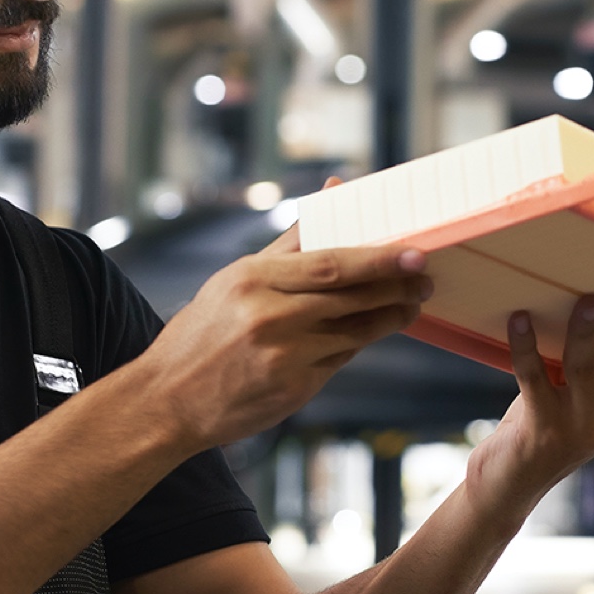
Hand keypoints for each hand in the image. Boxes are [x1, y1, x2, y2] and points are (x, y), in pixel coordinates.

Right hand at [141, 221, 431, 450]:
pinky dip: (357, 346)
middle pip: (350, 297)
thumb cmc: (203, 333)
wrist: (168, 400)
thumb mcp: (234, 280)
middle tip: (425, 279)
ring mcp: (282, 356)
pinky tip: (370, 333)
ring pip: (354, 332)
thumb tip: (333, 193)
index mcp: (252, 279)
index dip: (378, 259)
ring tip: (411, 306)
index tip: (414, 253)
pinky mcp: (292, 390)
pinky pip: (338, 361)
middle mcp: (267, 316)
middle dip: (395, 288)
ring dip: (389, 319)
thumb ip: (289, 242)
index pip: (330, 264)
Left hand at [466, 290, 593, 519]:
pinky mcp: (540, 425)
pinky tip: (520, 317)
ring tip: (590, 299)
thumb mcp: (587, 400)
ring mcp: (576, 422)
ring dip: (587, 331)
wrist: (514, 484)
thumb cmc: (549, 427)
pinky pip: (532, 376)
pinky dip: (525, 345)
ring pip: (583, 367)